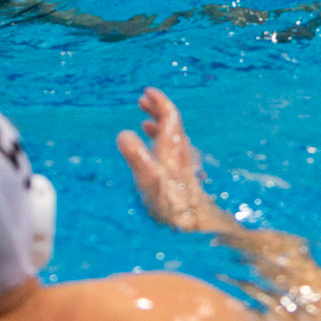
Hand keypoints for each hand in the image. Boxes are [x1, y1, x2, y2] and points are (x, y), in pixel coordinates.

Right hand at [116, 87, 230, 233]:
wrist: (197, 228)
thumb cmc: (172, 206)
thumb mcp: (149, 180)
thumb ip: (136, 156)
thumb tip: (123, 133)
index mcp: (173, 147)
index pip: (169, 115)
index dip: (159, 101)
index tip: (146, 92)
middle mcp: (181, 152)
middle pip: (172, 123)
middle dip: (157, 110)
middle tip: (142, 102)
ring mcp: (184, 165)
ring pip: (173, 137)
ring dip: (159, 126)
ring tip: (145, 124)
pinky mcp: (185, 178)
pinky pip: (173, 150)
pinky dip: (162, 142)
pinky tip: (155, 154)